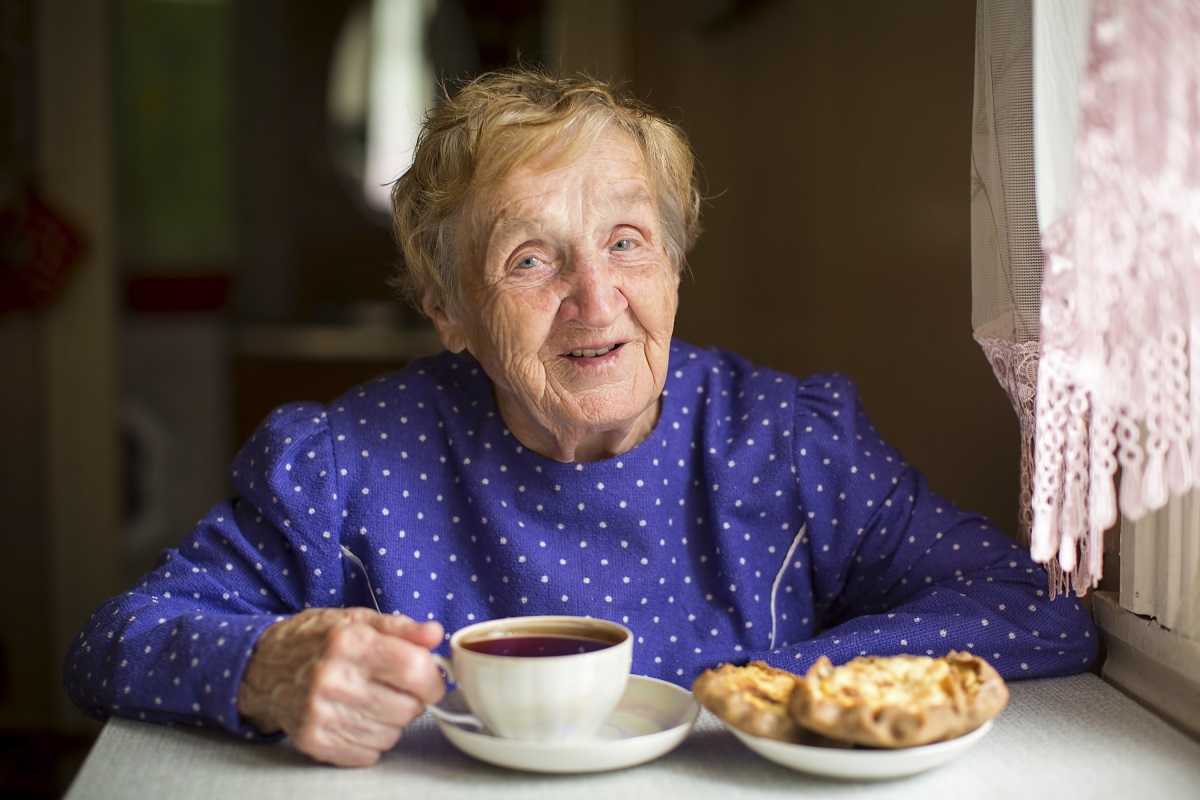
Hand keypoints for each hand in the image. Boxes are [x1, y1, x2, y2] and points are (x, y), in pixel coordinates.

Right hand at [237, 607, 445, 766]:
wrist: (262, 666)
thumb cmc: (316, 639)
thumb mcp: (357, 620)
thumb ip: (401, 628)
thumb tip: (435, 634)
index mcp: (349, 643)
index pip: (414, 670)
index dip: (433, 678)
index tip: (429, 678)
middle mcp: (333, 680)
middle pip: (408, 708)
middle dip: (412, 699)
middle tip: (394, 687)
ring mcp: (321, 715)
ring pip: (392, 734)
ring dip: (391, 721)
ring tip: (371, 700)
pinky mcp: (314, 742)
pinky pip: (369, 754)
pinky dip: (371, 739)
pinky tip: (355, 718)